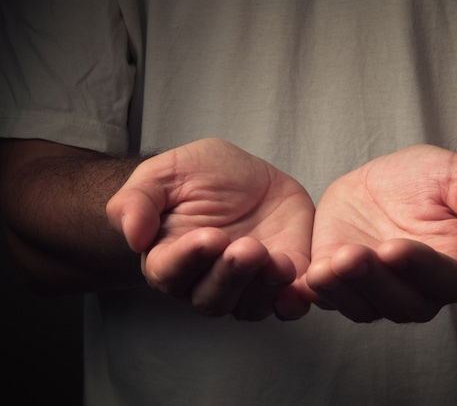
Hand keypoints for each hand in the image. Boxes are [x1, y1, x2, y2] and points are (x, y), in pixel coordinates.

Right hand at [106, 138, 313, 319]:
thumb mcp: (165, 174)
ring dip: (263, 288)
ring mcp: (246, 286)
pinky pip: (288, 304)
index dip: (188, 260)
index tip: (208, 237)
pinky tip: (300, 285)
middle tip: (247, 248)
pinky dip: (294, 301)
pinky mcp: (282, 282)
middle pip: (211, 299)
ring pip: (250, 307)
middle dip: (230, 275)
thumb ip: (138, 201)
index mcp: (171, 259)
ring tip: (277, 260)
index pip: (170, 274)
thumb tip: (132, 236)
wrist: (247, 176)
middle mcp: (206, 281)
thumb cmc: (200, 176)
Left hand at [304, 145, 456, 322]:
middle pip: (401, 303)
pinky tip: (307, 274)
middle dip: (375, 281)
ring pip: (363, 307)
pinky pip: (330, 298)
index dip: (421, 268)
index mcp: (456, 270)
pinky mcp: (342, 282)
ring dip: (343, 290)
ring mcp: (377, 291)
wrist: (393, 180)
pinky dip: (317, 291)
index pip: (446, 282)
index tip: (395, 248)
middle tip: (353, 256)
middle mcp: (418, 291)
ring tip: (326, 265)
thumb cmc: (434, 180)